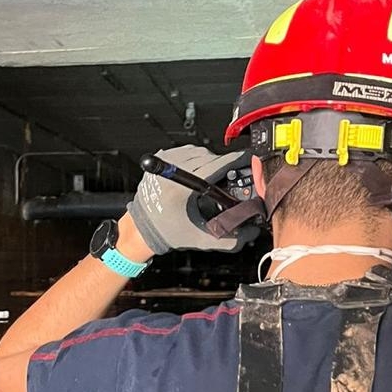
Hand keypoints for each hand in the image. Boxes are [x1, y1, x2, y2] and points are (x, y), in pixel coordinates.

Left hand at [127, 144, 259, 255]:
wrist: (141, 229)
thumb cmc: (166, 232)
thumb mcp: (200, 239)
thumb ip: (229, 240)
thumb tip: (250, 233)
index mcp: (181, 188)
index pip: (217, 165)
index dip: (236, 161)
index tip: (248, 160)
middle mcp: (171, 170)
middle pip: (210, 157)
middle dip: (223, 166)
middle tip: (228, 180)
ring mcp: (164, 162)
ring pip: (199, 151)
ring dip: (209, 161)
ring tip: (211, 178)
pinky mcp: (160, 159)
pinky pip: (186, 151)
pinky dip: (195, 159)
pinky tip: (197, 172)